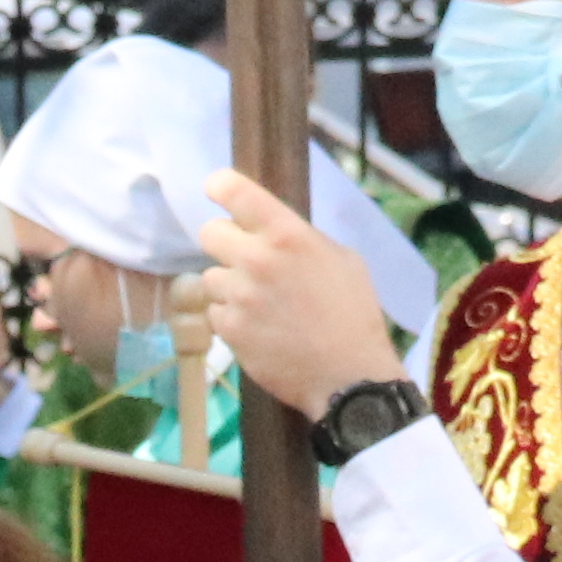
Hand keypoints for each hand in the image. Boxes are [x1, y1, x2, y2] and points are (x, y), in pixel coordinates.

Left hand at [192, 173, 410, 417]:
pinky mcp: (227, 328)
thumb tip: (271, 231)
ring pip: (210, 277)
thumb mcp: (342, 260)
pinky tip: (258, 328)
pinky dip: (230, 318)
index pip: (237, 192)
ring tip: (260, 304)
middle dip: (224, 243)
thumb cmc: (353, 314)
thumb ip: (301, 240)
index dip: (220, 187)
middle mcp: (258, 259)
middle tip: (243, 258)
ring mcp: (238, 295)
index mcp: (289, 234)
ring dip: (229, 287)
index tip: (216, 189)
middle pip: (208, 233)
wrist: (347, 375)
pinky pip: (214, 312)